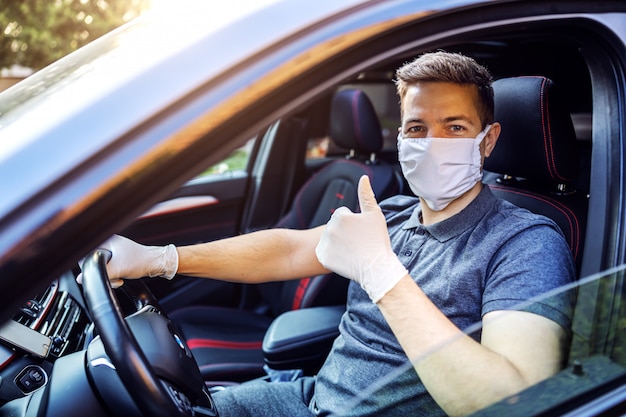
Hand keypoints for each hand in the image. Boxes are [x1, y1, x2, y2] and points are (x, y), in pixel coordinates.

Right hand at [77, 235, 177, 287]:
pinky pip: (109, 269)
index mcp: (107, 240)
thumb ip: (100, 273)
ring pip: (102, 268)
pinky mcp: (118, 259)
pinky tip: (121, 277)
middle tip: (113, 276)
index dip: (89, 265)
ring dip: (110, 276)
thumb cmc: (142, 261)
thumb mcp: (118, 269)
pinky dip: (114, 276)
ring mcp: (113, 251)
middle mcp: (109, 244)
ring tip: (120, 277)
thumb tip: (81, 278)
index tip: (97, 272)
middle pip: (94, 262)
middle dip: (103, 273)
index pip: (86, 253)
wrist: (156, 264)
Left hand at [315, 176, 407, 301]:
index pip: (343, 215)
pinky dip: (332, 254)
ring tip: (352, 250)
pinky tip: (344, 258)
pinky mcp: (322, 256)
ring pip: (330, 238)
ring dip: (338, 242)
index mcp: (340, 216)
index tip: (362, 233)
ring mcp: (324, 243)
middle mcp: (329, 228)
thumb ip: (366, 195)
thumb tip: (363, 178)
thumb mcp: (375, 215)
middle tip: (358, 242)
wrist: (376, 268)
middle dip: (344, 232)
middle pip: (335, 226)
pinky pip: (325, 251)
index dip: (354, 224)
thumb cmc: (378, 241)